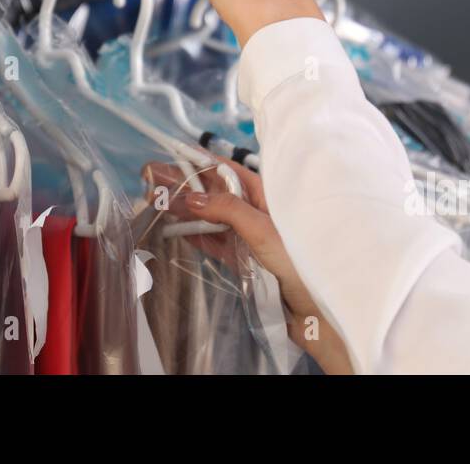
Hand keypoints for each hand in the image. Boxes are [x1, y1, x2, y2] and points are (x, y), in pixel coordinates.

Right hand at [142, 157, 352, 373]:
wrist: (318, 312)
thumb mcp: (264, 229)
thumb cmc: (300, 263)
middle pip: (213, 193)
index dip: (196, 162)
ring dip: (184, 211)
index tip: (168, 157)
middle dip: (183, 186)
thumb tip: (193, 198)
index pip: (225, 170)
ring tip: (156, 205)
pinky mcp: (244, 261)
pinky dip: (195, 236)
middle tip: (151, 183)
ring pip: (210, 218)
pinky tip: (176, 230)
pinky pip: (215, 243)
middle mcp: (256, 212)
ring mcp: (249, 237)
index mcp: (266, 195)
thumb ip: (229, 211)